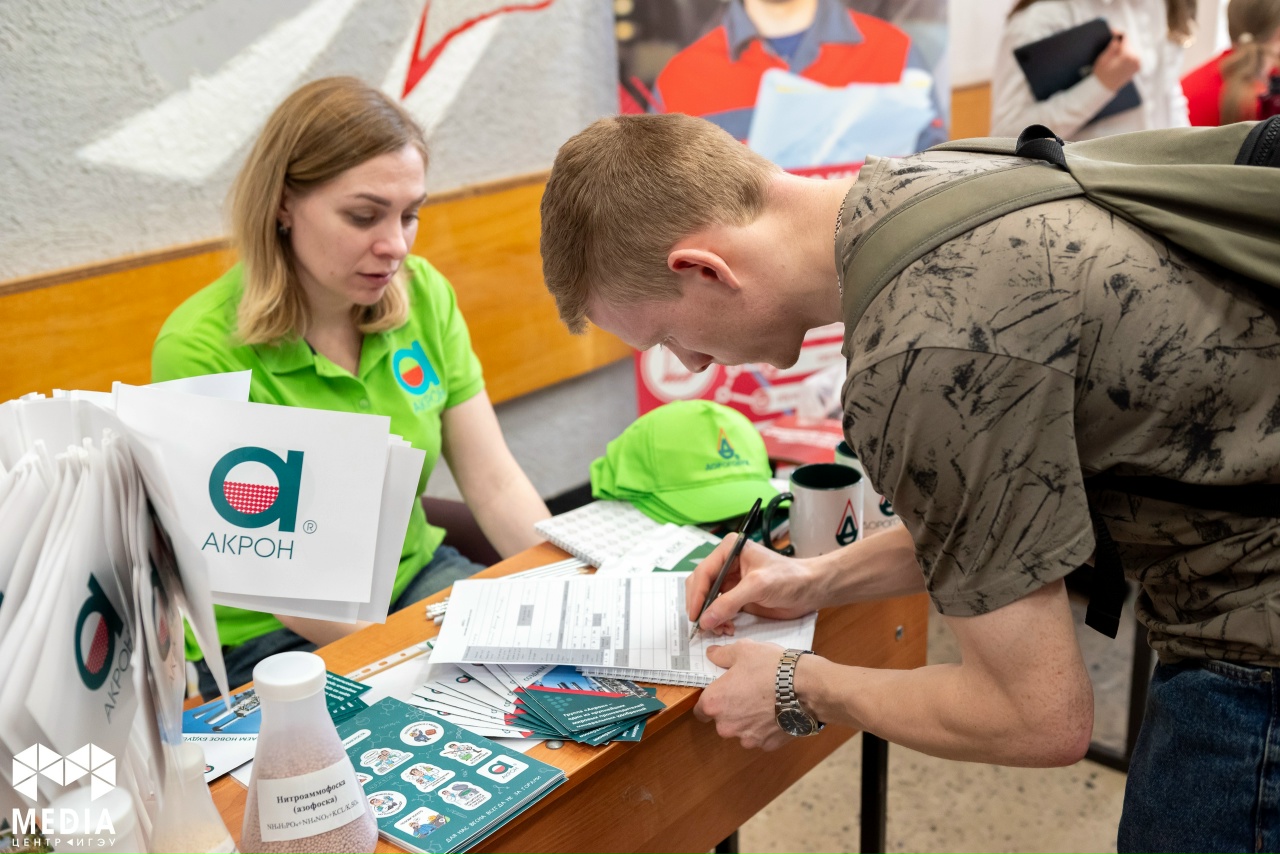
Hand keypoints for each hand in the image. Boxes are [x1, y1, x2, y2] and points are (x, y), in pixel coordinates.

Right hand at [685, 537, 822, 634]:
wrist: (810, 589)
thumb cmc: (789, 578)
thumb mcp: (757, 586)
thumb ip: (729, 602)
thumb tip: (705, 620)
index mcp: (729, 550)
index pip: (704, 572)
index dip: (697, 595)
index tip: (695, 615)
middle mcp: (727, 563)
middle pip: (701, 586)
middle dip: (702, 607)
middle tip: (704, 626)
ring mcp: (731, 581)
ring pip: (707, 600)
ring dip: (710, 616)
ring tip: (721, 629)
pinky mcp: (737, 596)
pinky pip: (718, 609)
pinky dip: (719, 620)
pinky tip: (727, 628)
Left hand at [694, 639, 791, 750]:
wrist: (806, 688)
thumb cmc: (771, 668)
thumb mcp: (743, 650)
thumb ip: (722, 655)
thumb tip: (711, 655)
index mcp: (714, 703)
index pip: (700, 710)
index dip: (711, 700)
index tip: (722, 692)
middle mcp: (726, 726)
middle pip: (722, 721)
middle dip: (732, 709)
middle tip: (748, 692)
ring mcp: (747, 738)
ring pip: (742, 730)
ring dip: (750, 720)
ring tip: (766, 701)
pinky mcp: (767, 745)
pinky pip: (762, 736)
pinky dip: (767, 727)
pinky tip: (777, 711)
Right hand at [1093, 33, 1140, 91]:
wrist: (1104, 89)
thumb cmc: (1101, 75)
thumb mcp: (1103, 58)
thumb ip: (1112, 46)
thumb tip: (1117, 36)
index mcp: (1127, 56)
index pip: (1124, 38)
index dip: (1117, 34)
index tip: (1112, 32)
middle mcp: (1135, 59)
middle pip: (1128, 44)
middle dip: (1120, 42)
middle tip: (1110, 42)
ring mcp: (1137, 64)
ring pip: (1130, 50)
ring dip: (1122, 49)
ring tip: (1113, 52)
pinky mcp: (1137, 67)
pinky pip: (1132, 56)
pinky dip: (1125, 55)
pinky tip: (1117, 59)